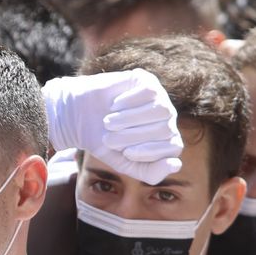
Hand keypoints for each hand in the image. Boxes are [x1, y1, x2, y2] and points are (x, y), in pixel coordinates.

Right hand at [43, 69, 182, 184]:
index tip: (126, 153)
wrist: (80, 119)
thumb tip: (176, 164)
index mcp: (166, 140)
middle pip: (165, 129)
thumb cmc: (104, 143)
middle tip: (110, 137)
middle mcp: (167, 118)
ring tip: (109, 123)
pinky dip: (128, 102)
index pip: (174, 147)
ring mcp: (159, 98)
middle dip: (134, 136)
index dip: (151, 152)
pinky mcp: (147, 81)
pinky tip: (114, 105)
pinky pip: (149, 92)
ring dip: (130, 119)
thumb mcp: (126, 165)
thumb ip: (151, 173)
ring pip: (160, 109)